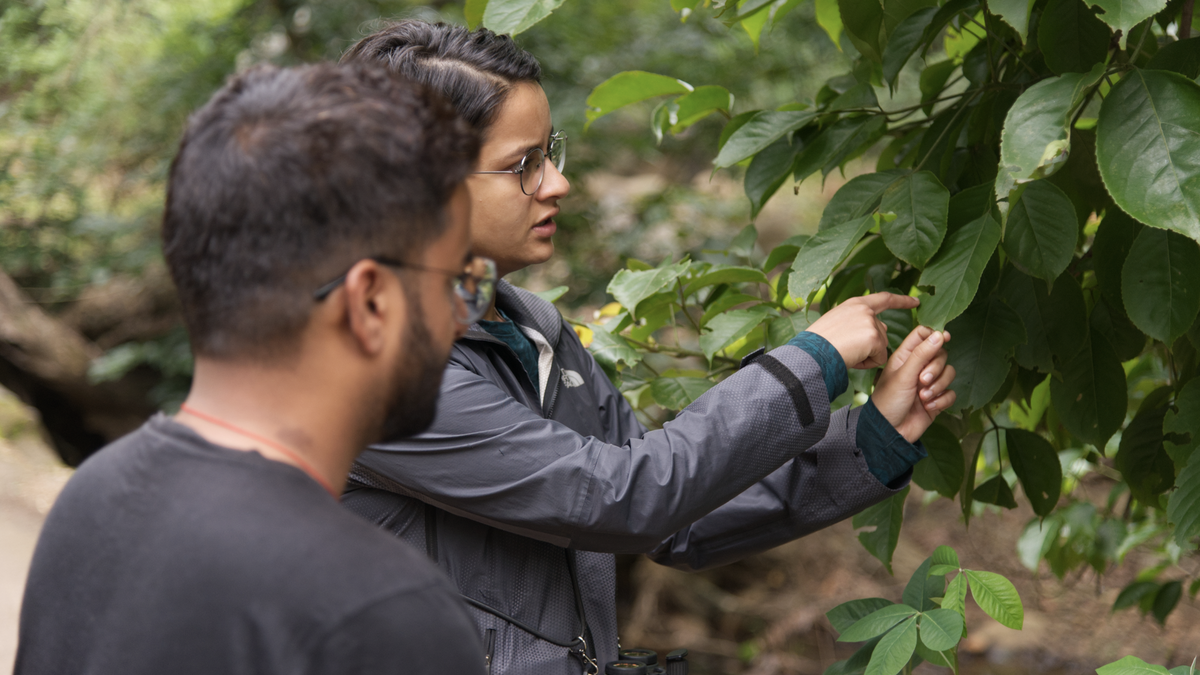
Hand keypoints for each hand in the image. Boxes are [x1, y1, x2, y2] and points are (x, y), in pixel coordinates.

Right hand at [806, 293, 920, 369]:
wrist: (812, 352)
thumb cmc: (817, 343)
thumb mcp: (836, 323)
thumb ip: (858, 321)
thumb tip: (882, 329)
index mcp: (855, 304)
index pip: (884, 299)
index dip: (902, 300)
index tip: (916, 301)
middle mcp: (865, 310)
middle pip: (882, 332)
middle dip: (871, 346)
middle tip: (846, 350)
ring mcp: (871, 323)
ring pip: (881, 347)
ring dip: (867, 355)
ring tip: (846, 353)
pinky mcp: (875, 337)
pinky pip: (880, 358)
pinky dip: (867, 364)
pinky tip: (852, 359)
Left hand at [871, 326, 956, 441]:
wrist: (889, 432)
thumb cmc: (888, 401)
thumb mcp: (903, 375)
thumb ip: (922, 354)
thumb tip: (940, 334)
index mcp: (905, 357)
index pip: (923, 335)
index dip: (935, 334)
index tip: (945, 337)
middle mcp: (918, 367)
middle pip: (940, 354)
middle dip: (936, 367)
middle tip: (922, 380)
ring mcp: (928, 383)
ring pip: (949, 373)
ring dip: (939, 386)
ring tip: (923, 397)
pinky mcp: (936, 399)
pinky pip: (951, 393)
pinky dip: (942, 400)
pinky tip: (928, 407)